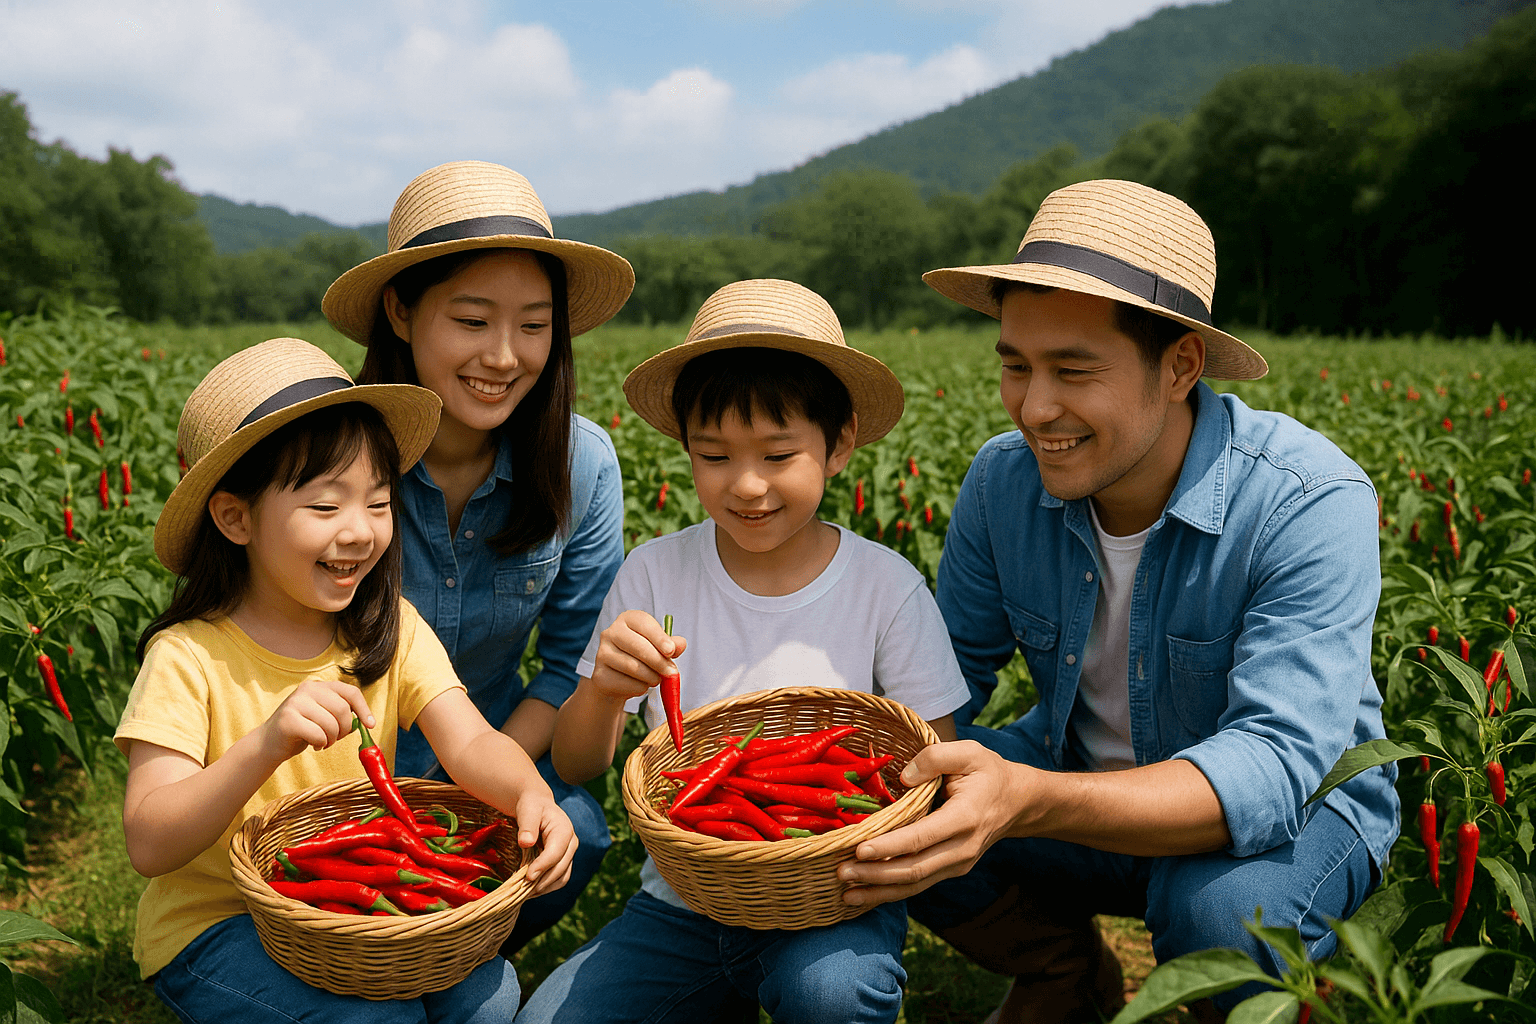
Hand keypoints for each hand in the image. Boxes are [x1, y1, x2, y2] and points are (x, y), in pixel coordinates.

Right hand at [261, 678, 375, 761]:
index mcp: (320, 686)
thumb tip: (367, 723)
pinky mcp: (288, 719)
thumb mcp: (324, 717)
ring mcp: (296, 702)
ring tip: (323, 742)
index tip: (371, 725)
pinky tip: (312, 744)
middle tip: (336, 738)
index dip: (364, 708)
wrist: (268, 743)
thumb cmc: (302, 731)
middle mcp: (308, 689)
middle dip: (344, 729)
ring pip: (331, 724)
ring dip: (331, 739)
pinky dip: (320, 744)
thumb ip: (342, 715)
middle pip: (343, 709)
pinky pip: (318, 735)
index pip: (351, 692)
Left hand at [513, 789, 578, 897]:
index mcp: (564, 830)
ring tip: (525, 894)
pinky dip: (546, 887)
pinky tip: (531, 890)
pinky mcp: (564, 861)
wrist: (537, 805)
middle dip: (543, 882)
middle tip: (522, 891)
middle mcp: (571, 843)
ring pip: (562, 878)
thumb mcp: (527, 809)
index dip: (542, 866)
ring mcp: (569, 854)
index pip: (556, 853)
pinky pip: (559, 879)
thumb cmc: (531, 805)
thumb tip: (526, 843)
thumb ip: (527, 825)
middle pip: (561, 869)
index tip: (528, 877)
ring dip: (545, 888)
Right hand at [588, 610, 687, 703]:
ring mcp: (602, 653)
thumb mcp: (659, 646)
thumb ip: (671, 644)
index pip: (643, 623)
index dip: (659, 637)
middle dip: (659, 661)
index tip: (671, 651)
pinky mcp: (600, 675)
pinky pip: (626, 684)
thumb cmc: (642, 656)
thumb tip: (680, 644)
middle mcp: (610, 633)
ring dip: (652, 677)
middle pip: (638, 646)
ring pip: (633, 667)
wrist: (617, 678)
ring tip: (656, 679)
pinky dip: (640, 688)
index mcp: (627, 619)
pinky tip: (641, 684)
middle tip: (671, 672)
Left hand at [837, 739, 1029, 905]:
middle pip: (915, 869)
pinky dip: (891, 892)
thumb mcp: (970, 752)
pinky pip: (919, 884)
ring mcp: (958, 863)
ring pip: (916, 884)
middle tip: (841, 873)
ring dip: (879, 891)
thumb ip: (936, 757)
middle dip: (876, 875)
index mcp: (966, 817)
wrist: (1017, 802)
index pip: (923, 836)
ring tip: (846, 893)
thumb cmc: (988, 772)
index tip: (859, 849)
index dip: (890, 845)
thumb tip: (904, 775)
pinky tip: (865, 895)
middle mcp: (963, 847)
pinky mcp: (950, 870)